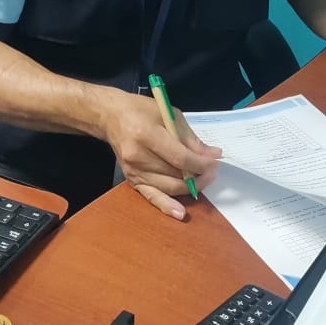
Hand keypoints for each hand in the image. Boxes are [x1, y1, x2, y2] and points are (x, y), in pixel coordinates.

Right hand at [100, 93, 221, 219]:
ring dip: (189, 188)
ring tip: (203, 181)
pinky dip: (167, 206)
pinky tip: (180, 213)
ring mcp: (133, 171)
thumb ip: (190, 138)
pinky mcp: (131, 180)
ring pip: (168, 187)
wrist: (110, 117)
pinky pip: (152, 196)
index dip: (200, 164)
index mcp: (146, 134)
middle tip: (213, 171)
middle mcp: (138, 156)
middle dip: (198, 176)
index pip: (179, 157)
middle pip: (174, 175)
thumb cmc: (140, 110)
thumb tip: (213, 155)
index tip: (215, 163)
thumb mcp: (168, 115)